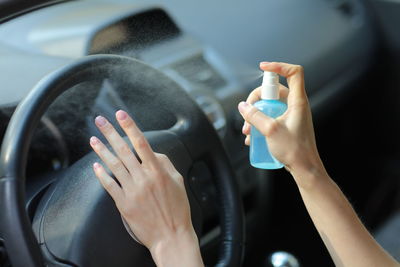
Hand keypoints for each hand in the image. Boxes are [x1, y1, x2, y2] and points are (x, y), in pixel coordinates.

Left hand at [89, 110, 202, 266]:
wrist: (171, 235)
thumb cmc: (177, 209)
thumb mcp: (178, 181)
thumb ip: (165, 164)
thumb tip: (153, 152)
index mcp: (158, 171)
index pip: (141, 143)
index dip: (130, 127)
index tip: (121, 115)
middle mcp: (143, 178)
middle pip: (123, 150)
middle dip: (110, 133)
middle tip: (100, 120)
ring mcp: (132, 191)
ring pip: (113, 165)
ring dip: (102, 150)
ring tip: (93, 139)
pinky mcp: (123, 204)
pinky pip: (109, 185)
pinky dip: (101, 175)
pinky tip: (96, 166)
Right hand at [238, 62, 323, 183]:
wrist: (304, 169)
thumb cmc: (294, 150)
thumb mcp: (270, 130)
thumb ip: (255, 116)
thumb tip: (243, 106)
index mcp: (298, 101)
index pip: (294, 73)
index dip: (279, 66)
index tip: (262, 68)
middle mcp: (296, 105)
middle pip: (274, 90)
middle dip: (257, 99)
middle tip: (247, 111)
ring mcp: (291, 116)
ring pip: (270, 105)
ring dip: (255, 114)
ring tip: (247, 129)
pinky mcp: (287, 125)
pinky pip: (271, 117)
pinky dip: (260, 123)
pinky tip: (252, 138)